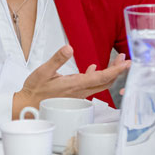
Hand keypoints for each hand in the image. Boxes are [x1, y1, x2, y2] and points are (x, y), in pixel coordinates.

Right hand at [12, 46, 129, 117]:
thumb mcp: (43, 71)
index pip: (101, 77)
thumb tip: (68, 48)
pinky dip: (96, 76)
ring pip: (99, 84)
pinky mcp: (74, 94)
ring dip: (109, 73)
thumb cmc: (34, 90)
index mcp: (74, 84)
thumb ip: (57, 59)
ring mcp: (78, 94)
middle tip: (124, 59)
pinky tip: (93, 68)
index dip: (116, 70)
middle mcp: (79, 91)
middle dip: (117, 70)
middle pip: (105, 81)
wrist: (28, 106)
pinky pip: (90, 86)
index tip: (127, 63)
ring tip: (115, 62)